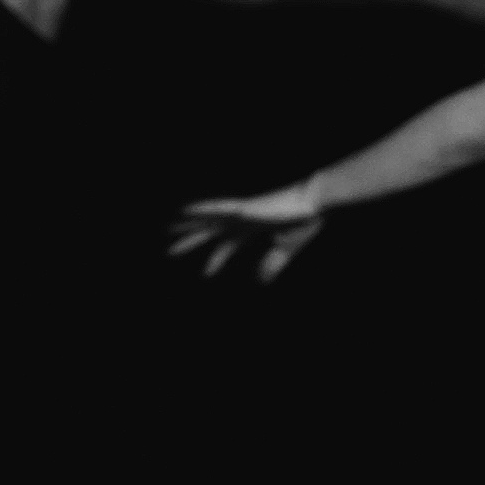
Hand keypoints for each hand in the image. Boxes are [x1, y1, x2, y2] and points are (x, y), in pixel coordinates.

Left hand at [168, 181, 326, 282]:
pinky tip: (186, 210)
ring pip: (209, 219)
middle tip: (171, 251)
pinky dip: (202, 208)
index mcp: (253, 227)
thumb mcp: (286, 249)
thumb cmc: (304, 221)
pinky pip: (219, 207)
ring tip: (169, 230)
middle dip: (193, 240)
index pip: (228, 244)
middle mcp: (243, 218)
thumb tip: (260, 281)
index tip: (206, 274)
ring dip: (189, 225)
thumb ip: (272, 264)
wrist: (314, 204)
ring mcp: (243, 211)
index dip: (216, 258)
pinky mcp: (246, 207)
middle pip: (212, 230)